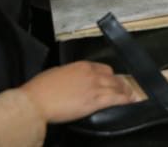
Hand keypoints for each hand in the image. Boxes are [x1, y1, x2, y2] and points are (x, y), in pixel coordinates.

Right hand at [20, 61, 135, 123]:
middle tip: (126, 88)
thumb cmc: (40, 89)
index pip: (103, 68)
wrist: (36, 101)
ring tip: (132, 95)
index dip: (110, 75)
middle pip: (112, 77)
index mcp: (81, 66)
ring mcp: (94, 87)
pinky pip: (115, 98)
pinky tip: (130, 101)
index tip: (112, 79)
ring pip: (116, 87)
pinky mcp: (94, 101)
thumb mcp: (55, 73)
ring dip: (126, 91)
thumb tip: (70, 79)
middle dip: (120, 83)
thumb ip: (68, 75)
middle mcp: (91, 74)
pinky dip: (125, 99)